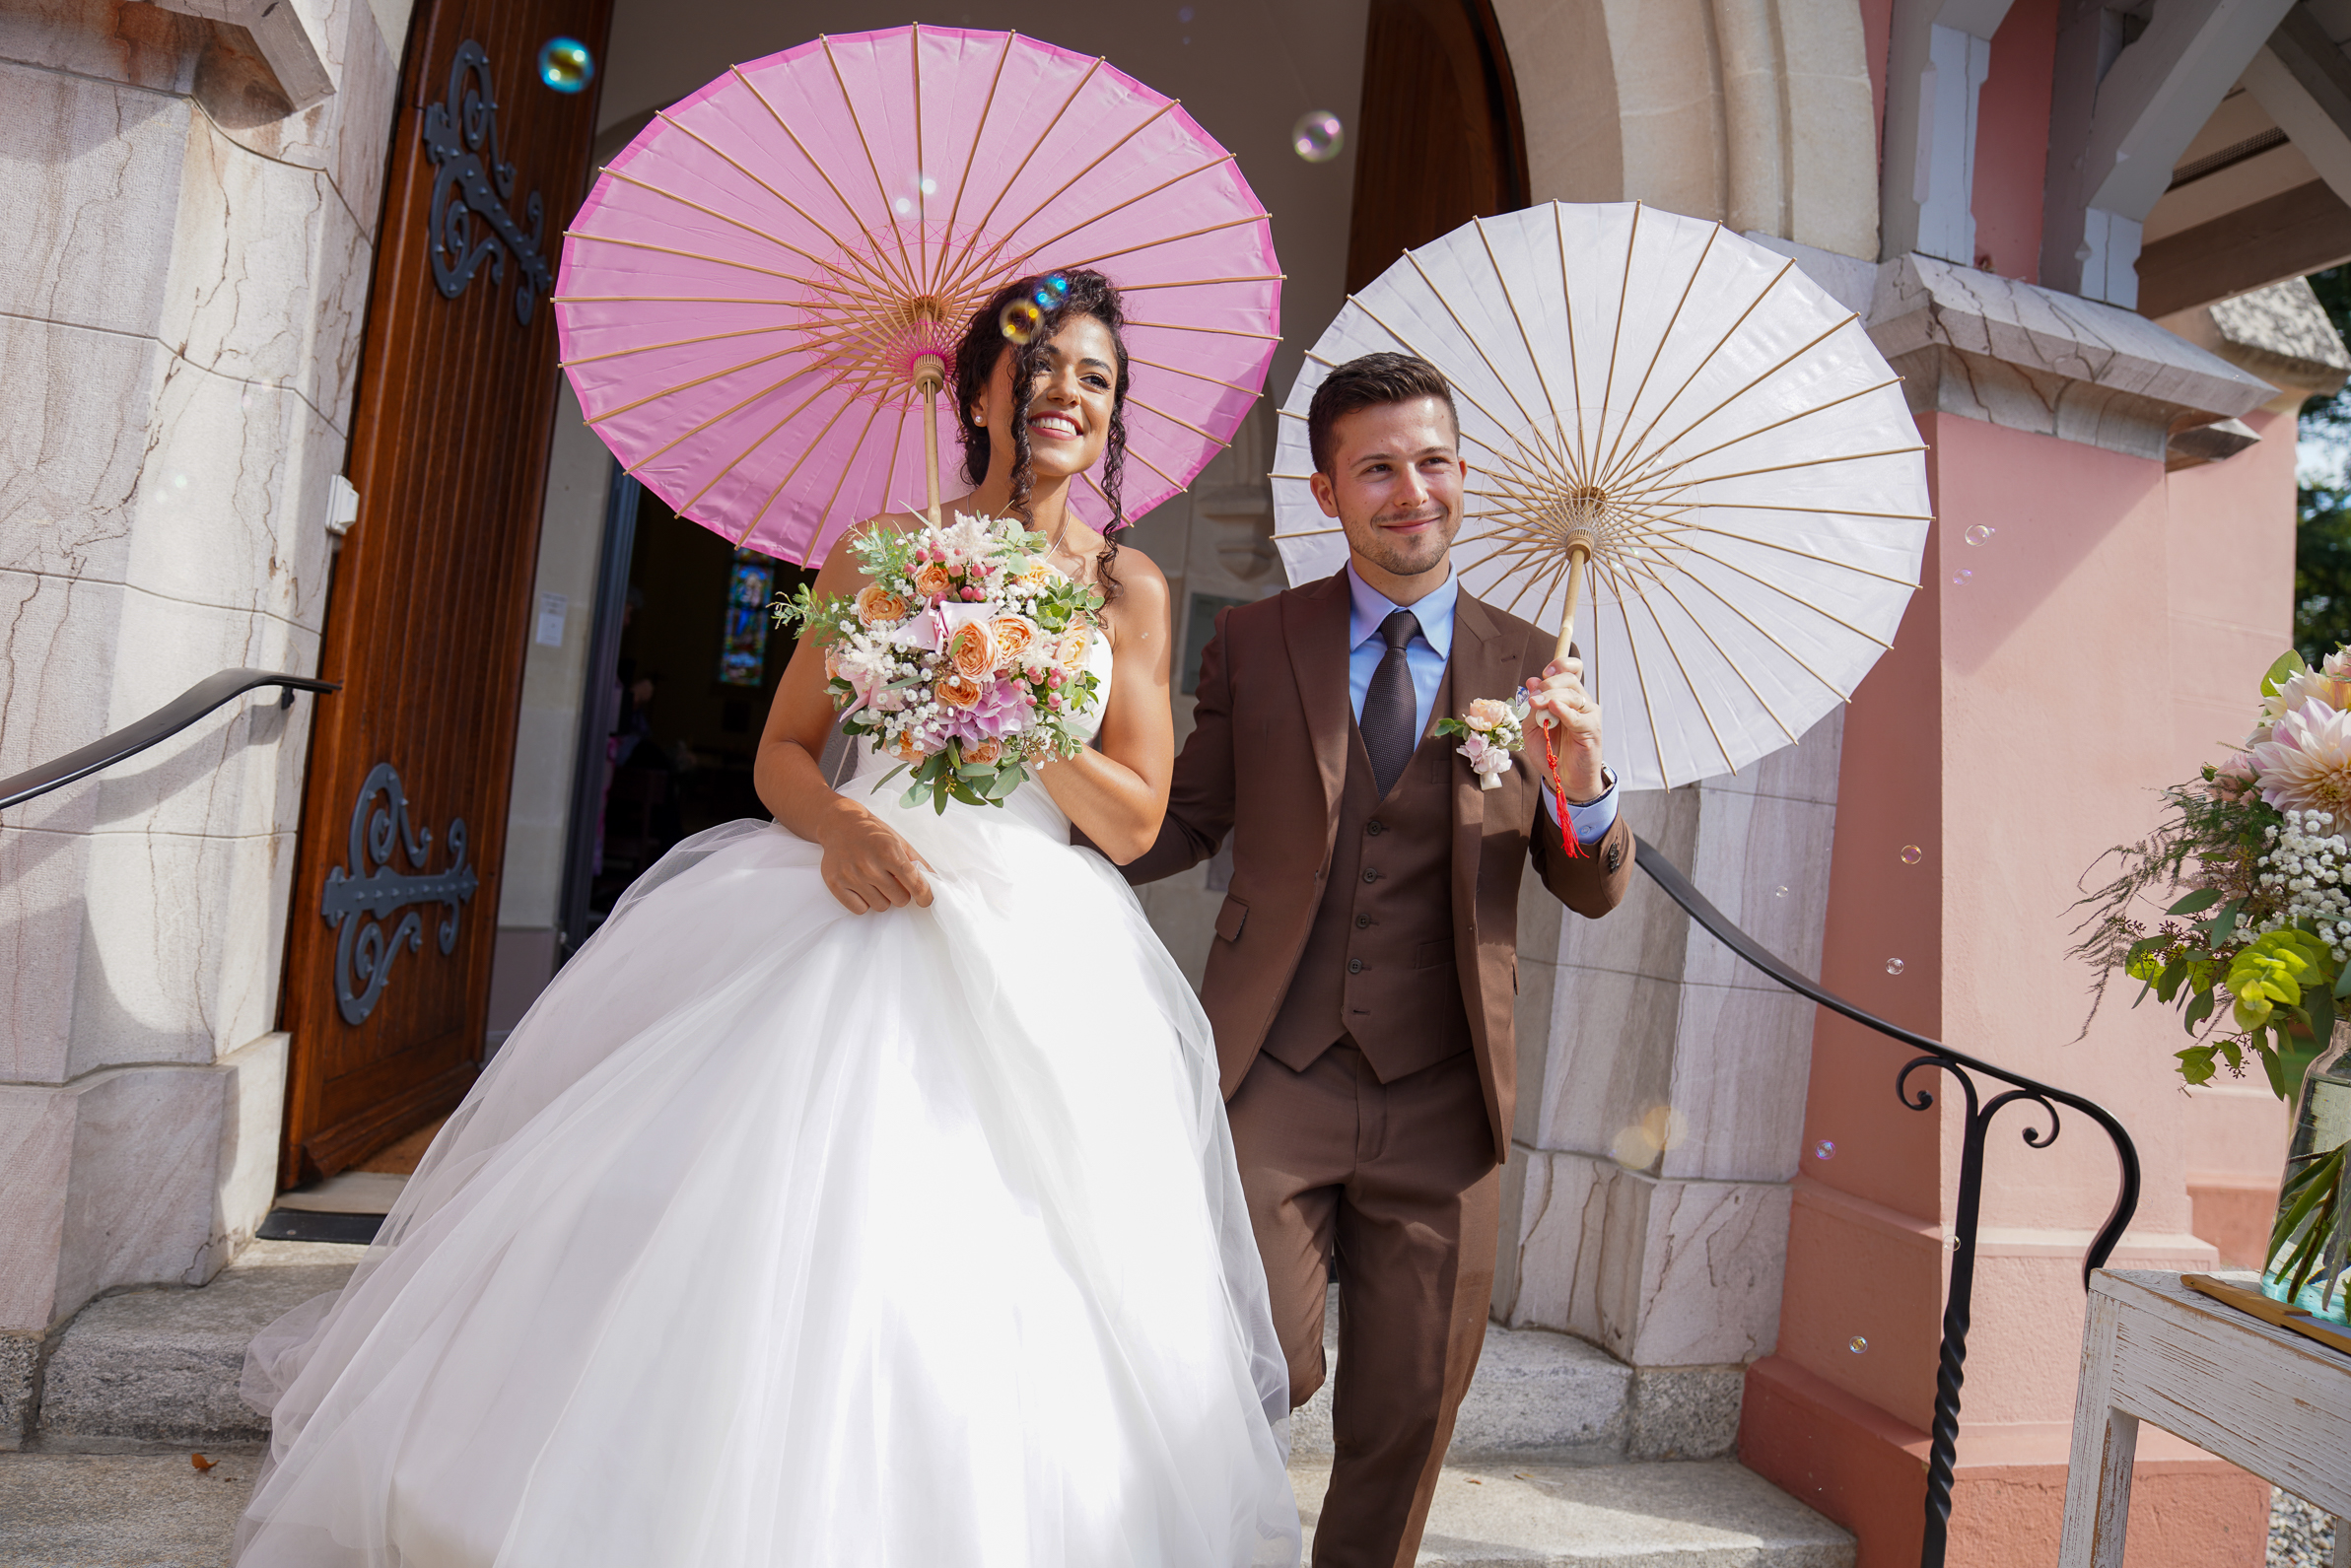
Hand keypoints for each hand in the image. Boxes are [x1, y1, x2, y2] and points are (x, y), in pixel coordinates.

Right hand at [814, 805, 932, 912]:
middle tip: (891, 880)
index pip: (915, 884)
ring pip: (880, 906)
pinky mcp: (835, 884)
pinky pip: (860, 909)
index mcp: (889, 852)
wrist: (839, 824)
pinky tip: (861, 887)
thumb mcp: (898, 841)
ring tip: (875, 880)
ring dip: (882, 897)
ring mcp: (851, 876)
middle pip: (899, 900)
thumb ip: (918, 861)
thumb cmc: (873, 833)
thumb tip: (937, 881)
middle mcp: (869, 865)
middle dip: (900, 893)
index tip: (926, 900)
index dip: (925, 896)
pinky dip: (864, 902)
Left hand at [1525, 658, 1605, 800]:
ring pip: (1573, 694)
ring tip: (1536, 704)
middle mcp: (1580, 702)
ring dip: (1551, 696)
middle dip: (1549, 684)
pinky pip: (1578, 716)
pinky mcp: (1591, 730)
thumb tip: (1532, 680)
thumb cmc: (1550, 751)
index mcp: (1567, 697)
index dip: (1559, 665)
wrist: (1564, 778)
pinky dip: (1565, 711)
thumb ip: (1533, 706)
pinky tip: (1553, 709)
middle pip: (1570, 679)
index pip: (1571, 669)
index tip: (1544, 673)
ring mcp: (1588, 715)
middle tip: (1533, 698)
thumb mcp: (1533, 727)